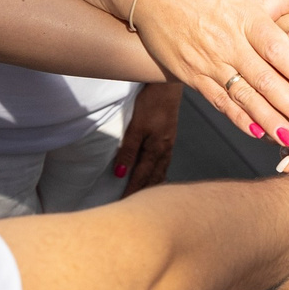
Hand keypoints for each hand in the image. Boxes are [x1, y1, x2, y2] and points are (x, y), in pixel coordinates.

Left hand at [114, 81, 179, 195]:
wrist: (168, 85)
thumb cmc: (153, 103)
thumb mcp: (136, 126)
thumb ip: (129, 150)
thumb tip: (120, 173)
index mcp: (157, 150)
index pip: (142, 177)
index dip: (132, 191)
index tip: (123, 203)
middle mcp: (165, 150)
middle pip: (154, 178)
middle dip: (145, 192)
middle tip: (135, 204)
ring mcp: (169, 143)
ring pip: (161, 171)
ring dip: (153, 184)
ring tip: (146, 195)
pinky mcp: (169, 136)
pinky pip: (165, 162)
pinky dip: (159, 172)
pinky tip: (156, 172)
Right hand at [130, 0, 288, 167]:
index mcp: (247, 16)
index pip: (279, 49)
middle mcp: (229, 42)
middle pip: (267, 82)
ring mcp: (209, 61)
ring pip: (245, 97)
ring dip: (270, 121)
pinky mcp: (190, 74)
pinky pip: (219, 101)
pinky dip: (238, 118)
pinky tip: (257, 134)